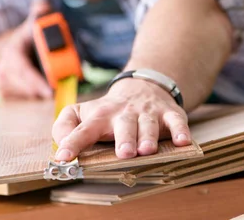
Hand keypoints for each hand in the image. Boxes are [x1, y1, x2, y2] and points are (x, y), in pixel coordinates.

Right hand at [0, 0, 53, 99]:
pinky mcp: (4, 93)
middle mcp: (3, 69)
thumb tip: (42, 4)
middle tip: (58, 96)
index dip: (36, 82)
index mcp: (12, 52)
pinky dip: (31, 101)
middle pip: (23, 87)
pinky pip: (19, 102)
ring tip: (52, 94)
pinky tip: (41, 96)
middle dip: (40, 92)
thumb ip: (40, 13)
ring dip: (37, 97)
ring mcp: (1, 82)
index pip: (23, 70)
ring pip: (22, 96)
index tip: (50, 92)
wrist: (16, 49)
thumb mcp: (35, 24)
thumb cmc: (30, 37)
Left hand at [52, 79, 191, 159]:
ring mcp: (148, 112)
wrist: (142, 86)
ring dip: (148, 137)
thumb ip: (65, 125)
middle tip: (124, 153)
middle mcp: (124, 113)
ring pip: (148, 124)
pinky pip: (176, 121)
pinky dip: (180, 130)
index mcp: (100, 115)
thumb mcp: (83, 113)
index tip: (63, 157)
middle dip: (125, 138)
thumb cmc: (109, 111)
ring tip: (147, 150)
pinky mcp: (169, 113)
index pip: (84, 129)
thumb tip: (61, 143)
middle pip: (123, 125)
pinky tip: (183, 141)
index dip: (73, 142)